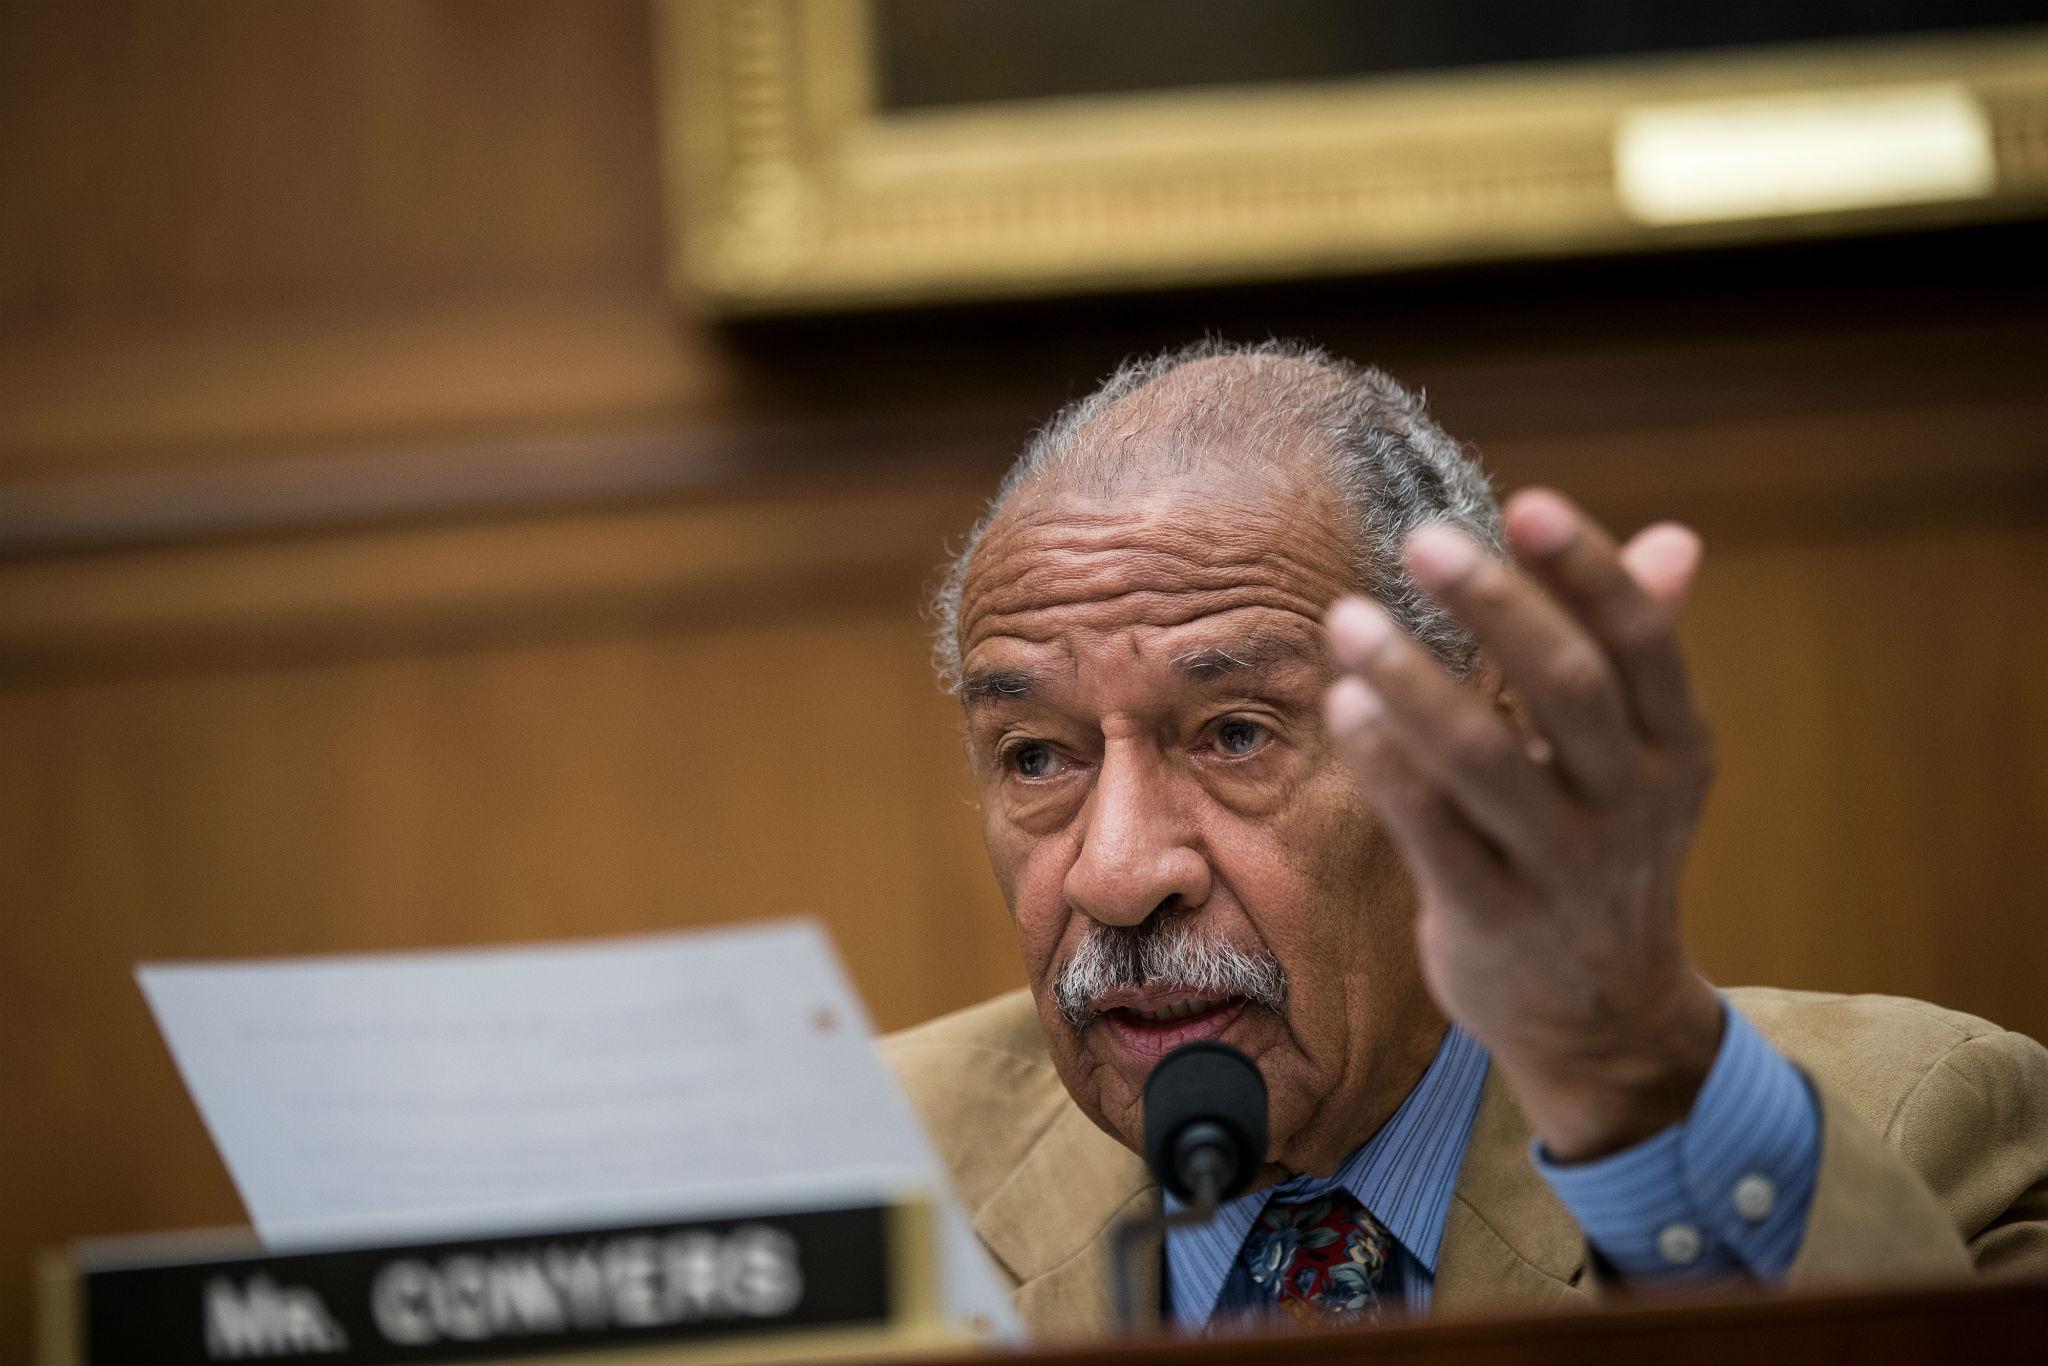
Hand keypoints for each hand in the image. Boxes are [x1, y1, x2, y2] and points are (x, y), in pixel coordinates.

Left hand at [1322, 488, 1722, 1161]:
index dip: (1588, 571)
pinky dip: (1387, 765)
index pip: (1642, 643)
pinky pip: (1430, 831)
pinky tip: (1344, 707)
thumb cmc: (1602, 852)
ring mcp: (1562, 868)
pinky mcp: (1491, 919)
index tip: (1525, 502)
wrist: (1600, 1018)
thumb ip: (1639, 653)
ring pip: (1484, 760)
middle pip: (1568, 688)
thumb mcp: (1644, 761)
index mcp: (1675, 748)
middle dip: (1496, 606)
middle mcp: (1631, 804)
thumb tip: (1677, 537)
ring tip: (1346, 618)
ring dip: (1411, 682)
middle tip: (1421, 539)